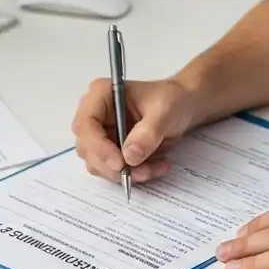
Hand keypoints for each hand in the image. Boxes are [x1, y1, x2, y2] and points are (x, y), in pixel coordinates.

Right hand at [71, 76, 196, 183]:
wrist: (183, 106)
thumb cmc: (173, 100)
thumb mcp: (166, 111)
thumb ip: (148, 132)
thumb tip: (129, 157)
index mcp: (101, 94)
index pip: (85, 124)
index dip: (98, 147)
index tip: (120, 164)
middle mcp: (95, 114)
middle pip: (88, 148)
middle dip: (114, 166)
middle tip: (143, 172)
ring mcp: (100, 134)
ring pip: (99, 164)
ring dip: (125, 173)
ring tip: (155, 168)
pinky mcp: (109, 150)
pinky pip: (113, 170)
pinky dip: (133, 174)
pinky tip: (155, 167)